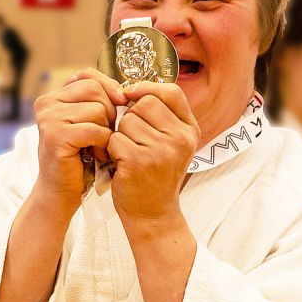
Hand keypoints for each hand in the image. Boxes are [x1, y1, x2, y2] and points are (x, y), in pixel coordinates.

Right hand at [34, 68, 127, 207]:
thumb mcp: (89, 122)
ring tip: (99, 145)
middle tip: (105, 133)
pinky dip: (103, 143)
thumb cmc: (80, 156)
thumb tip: (124, 90)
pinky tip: (97, 154)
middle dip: (110, 110)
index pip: (87, 75)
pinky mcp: (57, 136)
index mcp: (53, 96)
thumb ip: (99, 101)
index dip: (108, 84)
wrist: (61, 191)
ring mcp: (50, 119)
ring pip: (98, 109)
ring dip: (107, 129)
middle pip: (95, 90)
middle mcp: (47, 104)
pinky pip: (95, 129)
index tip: (122, 100)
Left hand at [107, 81, 199, 223]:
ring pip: (128, 120)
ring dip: (121, 134)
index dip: (148, 88)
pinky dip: (111, 149)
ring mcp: (161, 150)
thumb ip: (162, 116)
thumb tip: (133, 88)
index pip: (172, 92)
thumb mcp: (172, 143)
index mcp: (190, 130)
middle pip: (145, 103)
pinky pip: (115, 138)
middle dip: (132, 116)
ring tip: (129, 152)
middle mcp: (180, 138)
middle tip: (133, 138)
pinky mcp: (139, 161)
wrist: (153, 214)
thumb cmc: (157, 174)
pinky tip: (120, 162)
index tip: (131, 94)